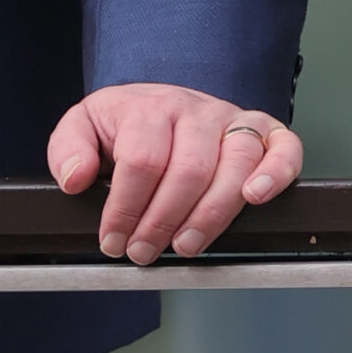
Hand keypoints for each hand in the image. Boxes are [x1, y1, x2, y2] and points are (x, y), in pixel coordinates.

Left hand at [48, 82, 301, 265]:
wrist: (160, 100)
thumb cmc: (125, 123)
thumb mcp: (83, 127)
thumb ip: (68, 149)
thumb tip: (75, 178)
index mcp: (148, 107)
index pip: (141, 160)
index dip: (126, 207)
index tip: (113, 240)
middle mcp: (194, 110)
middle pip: (188, 169)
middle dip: (163, 221)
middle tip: (144, 252)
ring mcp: (232, 119)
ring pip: (234, 164)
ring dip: (211, 214)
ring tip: (185, 246)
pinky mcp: (263, 131)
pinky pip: (283, 147)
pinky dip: (277, 172)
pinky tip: (256, 197)